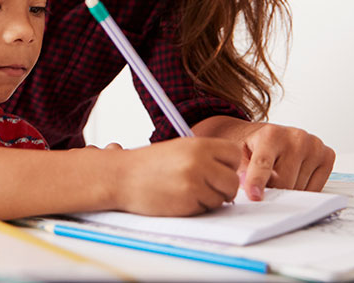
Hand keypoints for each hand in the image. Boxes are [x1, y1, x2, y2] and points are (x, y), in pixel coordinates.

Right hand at [114, 137, 241, 215]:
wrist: (120, 177)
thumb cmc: (148, 165)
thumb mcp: (178, 149)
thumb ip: (205, 156)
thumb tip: (231, 172)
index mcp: (198, 144)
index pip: (234, 154)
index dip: (228, 165)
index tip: (218, 170)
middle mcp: (199, 161)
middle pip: (232, 181)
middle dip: (223, 188)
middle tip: (207, 188)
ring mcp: (194, 182)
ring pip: (221, 198)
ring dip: (209, 200)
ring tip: (186, 192)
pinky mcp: (187, 201)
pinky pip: (206, 209)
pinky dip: (196, 208)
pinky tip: (178, 199)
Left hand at [196, 118, 334, 199]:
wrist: (265, 135)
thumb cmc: (252, 145)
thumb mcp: (238, 154)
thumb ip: (242, 171)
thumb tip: (250, 189)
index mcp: (271, 134)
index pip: (263, 164)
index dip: (257, 182)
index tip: (255, 196)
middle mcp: (296, 137)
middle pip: (284, 183)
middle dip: (272, 190)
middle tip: (264, 183)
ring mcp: (314, 145)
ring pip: (300, 188)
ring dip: (288, 190)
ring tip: (279, 175)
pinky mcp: (327, 155)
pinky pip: (316, 188)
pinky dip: (303, 189)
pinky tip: (294, 176)